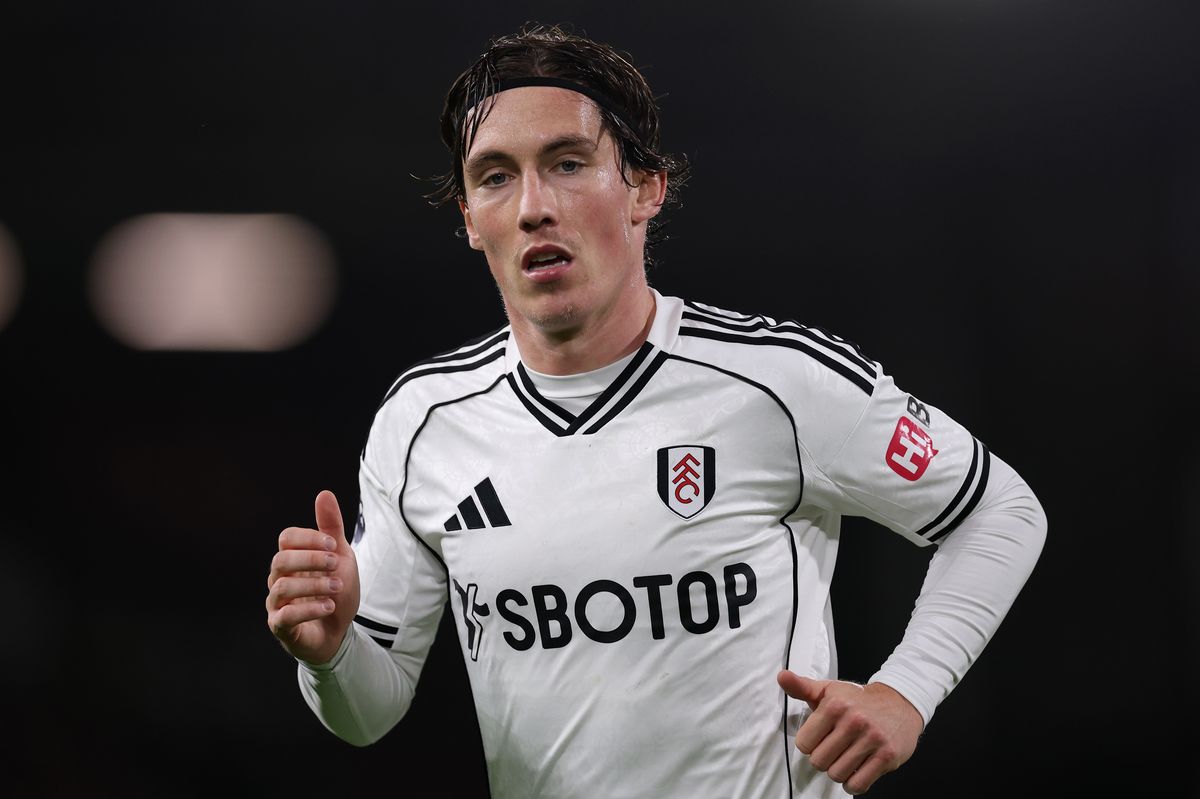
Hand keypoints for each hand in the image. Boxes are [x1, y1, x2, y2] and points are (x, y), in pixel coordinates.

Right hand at [266, 490, 360, 664]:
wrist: (339, 632)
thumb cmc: (335, 592)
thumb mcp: (340, 557)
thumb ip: (331, 528)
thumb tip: (324, 493)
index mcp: (293, 559)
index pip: (287, 538)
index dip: (309, 538)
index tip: (333, 545)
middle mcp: (278, 578)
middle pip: (281, 560)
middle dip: (311, 560)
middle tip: (335, 565)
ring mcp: (276, 603)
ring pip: (283, 587)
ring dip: (314, 585)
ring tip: (337, 588)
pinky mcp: (280, 627)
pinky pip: (285, 616)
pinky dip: (309, 610)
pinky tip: (329, 606)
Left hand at [777, 671, 923, 794]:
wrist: (900, 702)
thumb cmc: (859, 700)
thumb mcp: (828, 690)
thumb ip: (801, 687)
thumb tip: (782, 677)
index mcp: (834, 705)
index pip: (804, 743)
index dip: (809, 744)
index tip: (818, 739)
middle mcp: (854, 721)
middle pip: (819, 761)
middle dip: (822, 759)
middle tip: (832, 750)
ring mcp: (872, 740)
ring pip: (837, 774)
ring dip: (838, 771)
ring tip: (844, 759)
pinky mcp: (887, 756)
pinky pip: (859, 784)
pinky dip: (853, 784)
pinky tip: (855, 771)